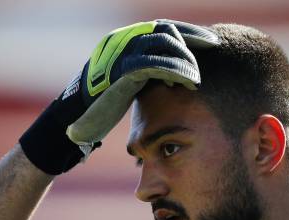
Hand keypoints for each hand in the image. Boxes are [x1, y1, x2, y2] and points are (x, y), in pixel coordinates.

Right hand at [19, 19, 218, 174]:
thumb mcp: (128, 83)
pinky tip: (188, 84)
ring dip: (186, 59)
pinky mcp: (122, 71)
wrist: (75, 123)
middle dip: (193, 38)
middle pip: (166, 29)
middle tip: (212, 49)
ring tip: (197, 78)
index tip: (209, 42)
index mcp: (123, 40)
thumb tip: (173, 75)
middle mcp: (121, 40)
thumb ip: (146, 73)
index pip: (161, 27)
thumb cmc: (102, 108)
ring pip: (164, 43)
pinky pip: (156, 63)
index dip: (188, 32)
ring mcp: (120, 53)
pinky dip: (176, 72)